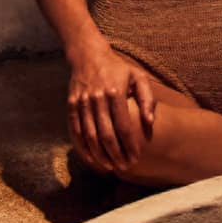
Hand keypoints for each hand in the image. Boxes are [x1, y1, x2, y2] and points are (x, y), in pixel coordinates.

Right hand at [67, 47, 156, 174]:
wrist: (88, 55)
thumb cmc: (118, 68)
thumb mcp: (138, 77)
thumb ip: (147, 98)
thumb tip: (150, 122)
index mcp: (116, 92)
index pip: (124, 126)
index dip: (129, 144)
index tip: (136, 158)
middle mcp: (98, 98)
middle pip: (106, 134)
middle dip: (115, 154)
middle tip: (124, 167)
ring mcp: (82, 102)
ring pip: (90, 135)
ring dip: (99, 154)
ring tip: (109, 166)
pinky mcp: (71, 104)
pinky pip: (76, 130)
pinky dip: (82, 146)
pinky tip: (91, 157)